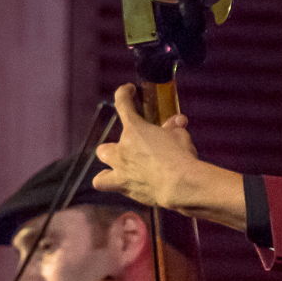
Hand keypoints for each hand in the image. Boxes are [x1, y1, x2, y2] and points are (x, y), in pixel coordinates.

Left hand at [92, 84, 198, 209]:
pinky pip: (114, 190)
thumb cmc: (181, 157)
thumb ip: (174, 128)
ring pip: (100, 176)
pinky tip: (133, 188)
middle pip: (105, 149)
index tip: (128, 90)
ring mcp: (121, 173)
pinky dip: (121, 189)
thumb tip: (177, 122)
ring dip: (108, 174)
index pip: (123, 104)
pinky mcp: (127, 190)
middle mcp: (122, 151)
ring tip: (121, 174)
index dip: (124, 93)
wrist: (180, 184)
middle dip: (115, 150)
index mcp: (134, 130)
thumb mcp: (180, 135)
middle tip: (130, 151)